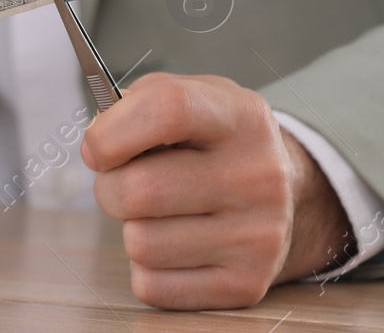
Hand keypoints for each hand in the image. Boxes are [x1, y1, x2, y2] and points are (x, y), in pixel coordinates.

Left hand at [80, 73, 351, 309]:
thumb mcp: (194, 97)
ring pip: (141, 243)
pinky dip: (148, 269)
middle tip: (124, 183)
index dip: (113, 132)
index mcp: (241, 117)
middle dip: (110, 188)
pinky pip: (153, 286)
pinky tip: (175, 246)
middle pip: (140, 189)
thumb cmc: (218, 142)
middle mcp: (258, 175)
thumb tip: (96, 147)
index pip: (168, 110)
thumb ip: (139, 104)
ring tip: (159, 214)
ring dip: (133, 230)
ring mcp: (256, 235)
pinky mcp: (245, 284)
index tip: (96, 148)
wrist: (288, 194)